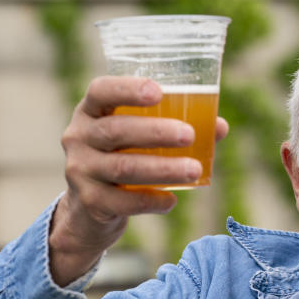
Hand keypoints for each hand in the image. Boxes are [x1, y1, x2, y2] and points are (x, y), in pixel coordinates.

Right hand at [49, 76, 228, 286]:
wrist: (90, 208)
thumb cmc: (123, 159)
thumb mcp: (139, 140)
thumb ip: (175, 128)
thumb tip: (219, 126)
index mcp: (91, 112)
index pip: (101, 91)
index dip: (127, 89)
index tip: (158, 92)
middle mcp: (78, 137)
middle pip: (115, 131)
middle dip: (156, 132)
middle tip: (190, 135)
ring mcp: (80, 170)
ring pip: (122, 168)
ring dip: (162, 169)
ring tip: (194, 170)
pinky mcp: (90, 201)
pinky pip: (124, 202)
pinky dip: (151, 200)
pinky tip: (171, 200)